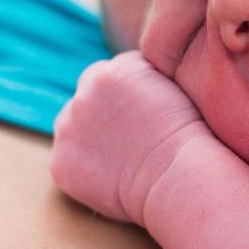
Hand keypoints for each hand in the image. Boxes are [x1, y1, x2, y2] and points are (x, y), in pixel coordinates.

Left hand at [50, 51, 213, 226]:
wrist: (179, 176)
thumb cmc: (187, 137)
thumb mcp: (170, 87)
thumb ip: (142, 77)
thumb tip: (130, 86)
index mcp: (110, 72)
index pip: (107, 74)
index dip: (124, 94)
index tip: (140, 113)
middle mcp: (82, 95)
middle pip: (86, 97)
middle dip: (102, 112)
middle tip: (130, 136)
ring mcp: (67, 130)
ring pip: (73, 127)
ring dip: (90, 137)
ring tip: (123, 157)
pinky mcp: (60, 164)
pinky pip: (68, 159)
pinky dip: (84, 167)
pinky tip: (112, 176)